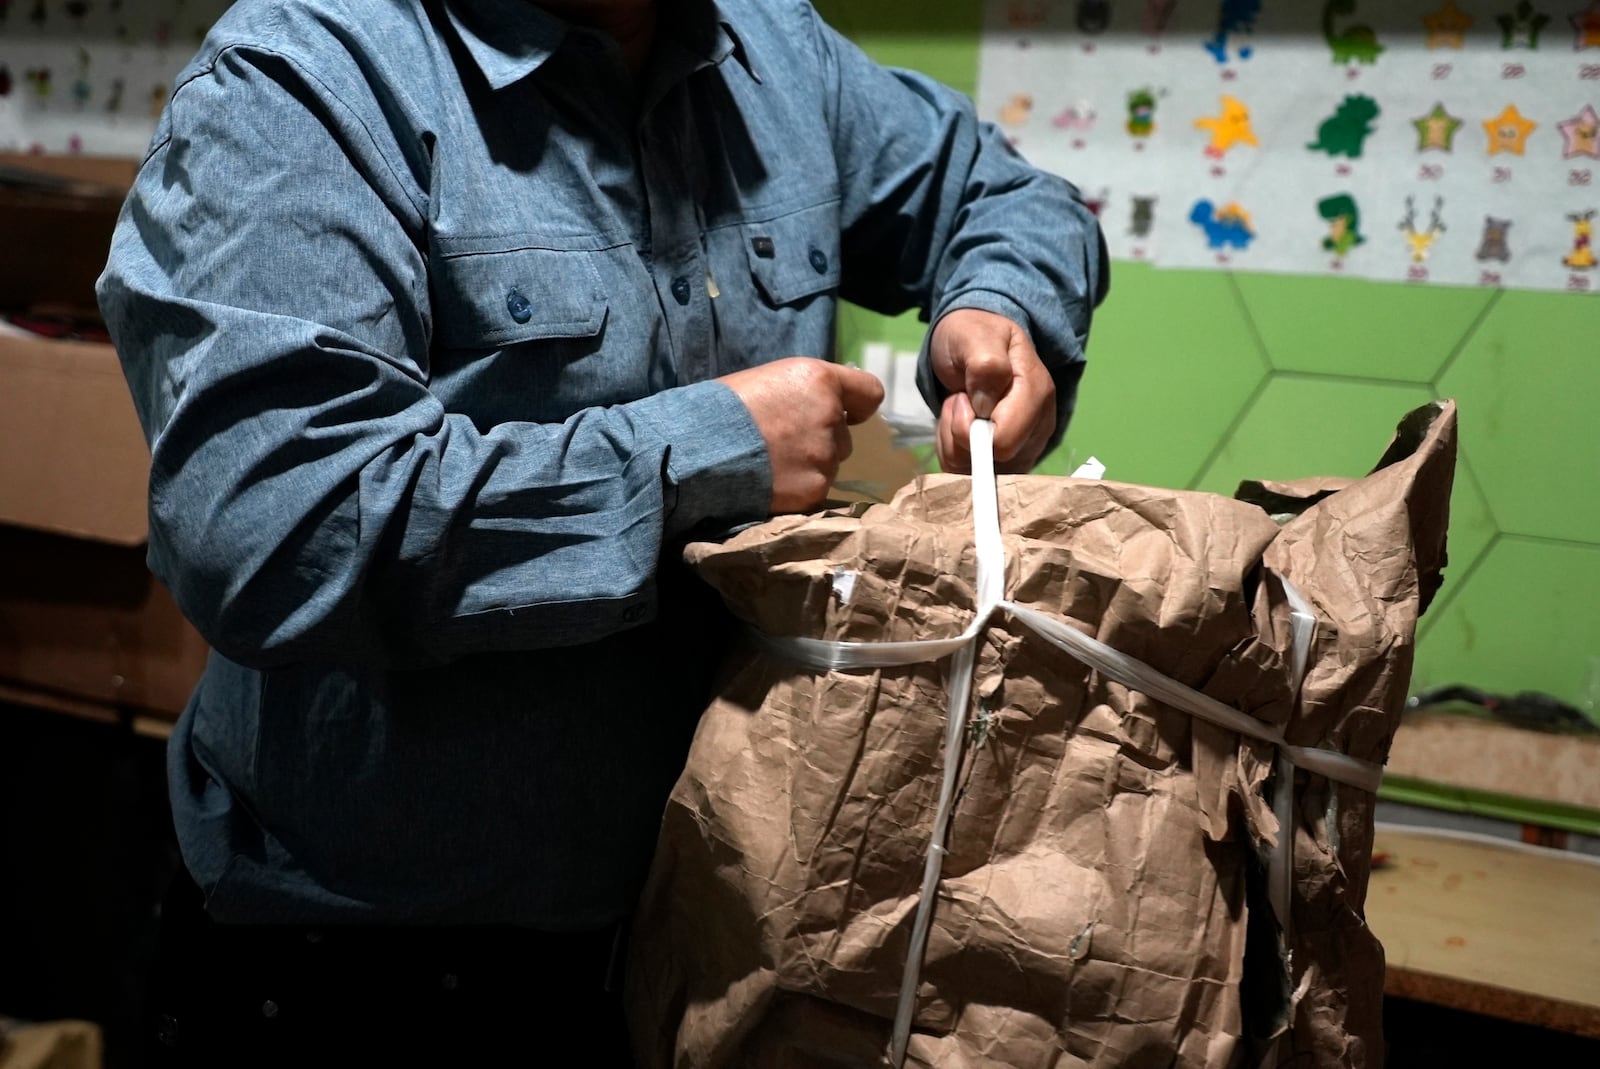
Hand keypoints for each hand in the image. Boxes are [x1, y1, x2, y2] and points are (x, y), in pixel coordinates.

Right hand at [720, 358, 884, 513]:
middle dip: (819, 441)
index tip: (848, 414)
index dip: (858, 406)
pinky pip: (815, 490)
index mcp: (820, 381)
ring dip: (807, 466)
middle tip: (780, 444)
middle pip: (842, 436)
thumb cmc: (720, 409)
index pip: (869, 392)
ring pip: (829, 465)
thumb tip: (813, 409)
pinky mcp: (814, 489)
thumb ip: (802, 394)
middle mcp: (830, 417)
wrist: (694, 449)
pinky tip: (768, 482)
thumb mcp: (767, 381)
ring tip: (768, 464)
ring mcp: (824, 456)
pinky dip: (796, 490)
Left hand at [929, 309, 1055, 474]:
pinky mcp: (1006, 461)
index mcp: (1037, 395)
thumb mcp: (975, 337)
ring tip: (960, 406)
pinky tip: (956, 425)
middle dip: (959, 435)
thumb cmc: (974, 336)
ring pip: (975, 473)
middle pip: (989, 464)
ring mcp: (1023, 448)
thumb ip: (986, 366)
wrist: (974, 343)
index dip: (971, 429)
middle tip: (959, 399)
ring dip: (952, 441)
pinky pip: (968, 474)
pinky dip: (952, 451)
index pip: (1003, 443)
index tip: (963, 398)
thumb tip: (985, 407)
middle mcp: (1037, 428)